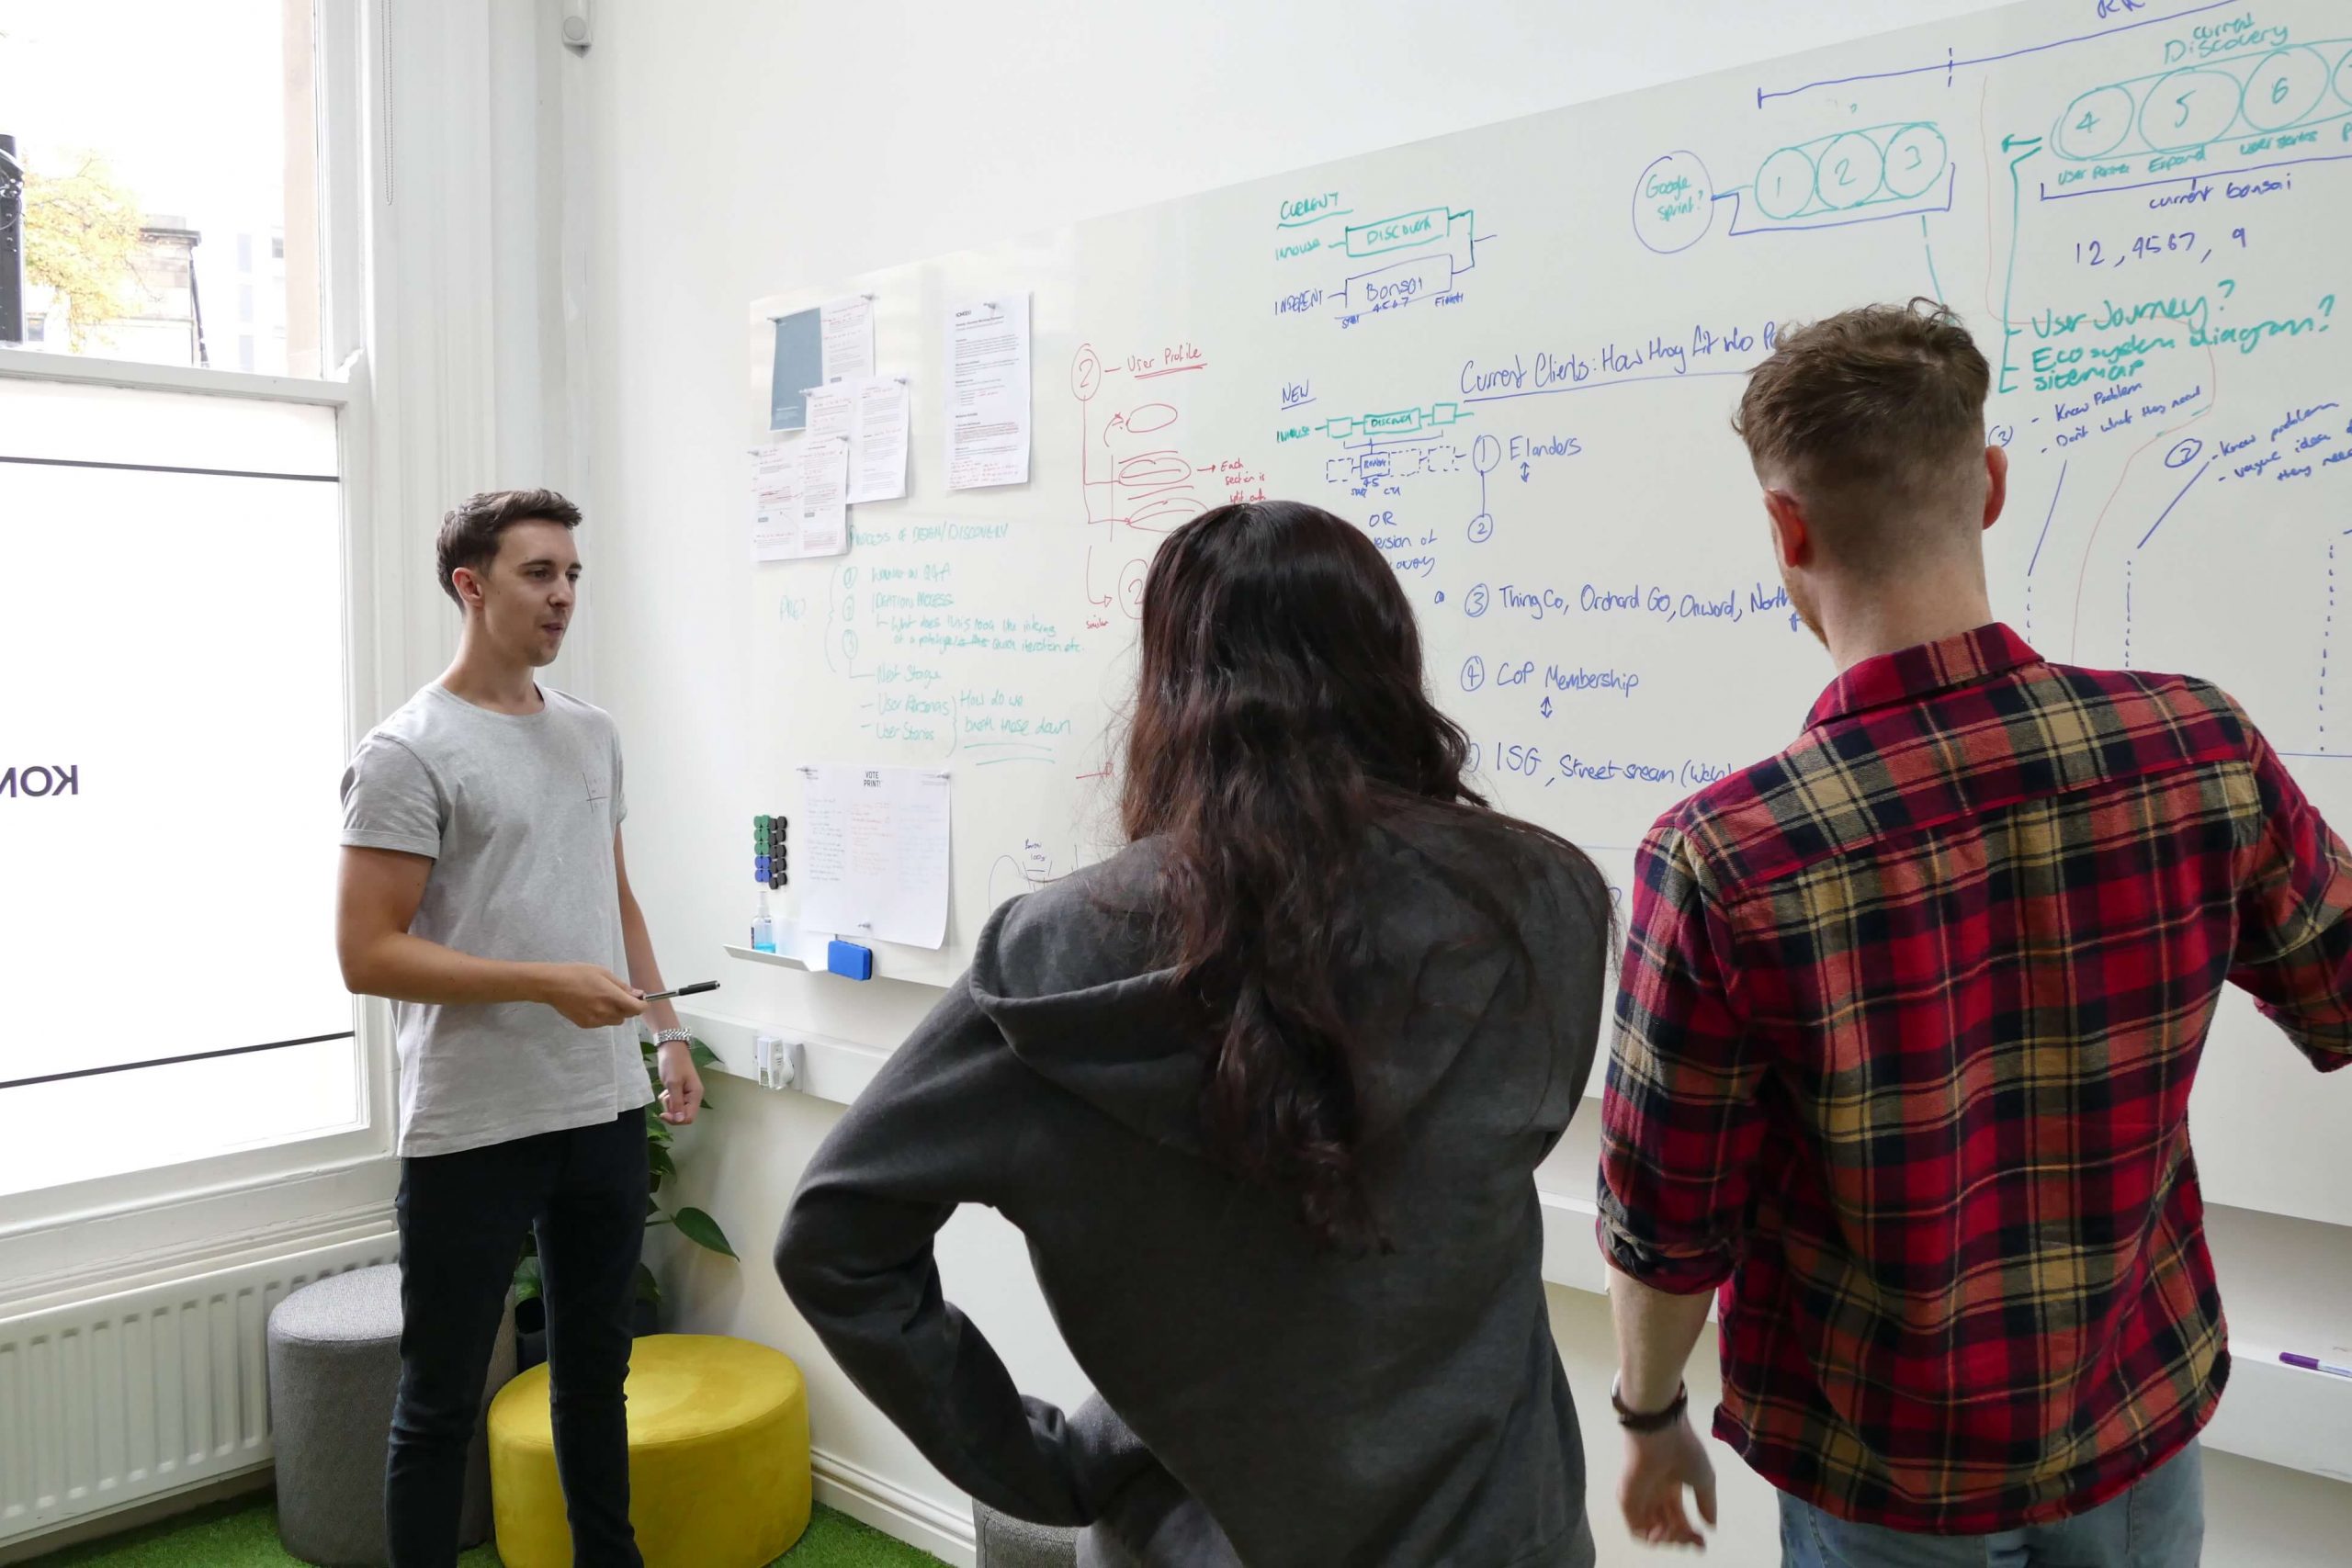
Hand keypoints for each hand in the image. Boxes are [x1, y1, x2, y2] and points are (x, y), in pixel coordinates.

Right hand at [537, 964, 647, 1028]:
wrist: (553, 985)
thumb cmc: (578, 974)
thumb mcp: (603, 973)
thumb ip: (622, 986)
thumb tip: (638, 994)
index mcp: (612, 997)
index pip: (637, 1008)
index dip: (642, 1004)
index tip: (640, 999)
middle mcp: (605, 1012)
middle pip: (628, 1015)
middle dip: (628, 1007)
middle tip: (619, 995)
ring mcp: (595, 1020)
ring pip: (615, 1021)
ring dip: (616, 1012)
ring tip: (603, 999)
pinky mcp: (586, 1025)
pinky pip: (602, 1023)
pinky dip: (603, 1016)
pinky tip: (592, 1005)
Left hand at [656, 1040, 703, 1124]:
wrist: (671, 1048)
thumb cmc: (673, 1064)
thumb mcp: (673, 1084)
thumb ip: (676, 1103)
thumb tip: (680, 1120)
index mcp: (695, 1095)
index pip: (689, 1118)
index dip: (676, 1119)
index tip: (663, 1113)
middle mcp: (693, 1097)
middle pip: (682, 1115)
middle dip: (671, 1110)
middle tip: (665, 1097)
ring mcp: (687, 1094)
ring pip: (677, 1109)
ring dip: (668, 1104)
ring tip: (665, 1091)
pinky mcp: (680, 1091)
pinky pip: (674, 1102)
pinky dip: (668, 1099)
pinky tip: (665, 1090)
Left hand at [1620, 1416, 1715, 1549]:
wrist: (1663, 1434)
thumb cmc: (1685, 1452)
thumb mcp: (1704, 1480)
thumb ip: (1707, 1504)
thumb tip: (1711, 1526)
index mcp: (1671, 1487)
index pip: (1678, 1517)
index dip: (1690, 1534)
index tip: (1703, 1544)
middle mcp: (1655, 1493)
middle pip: (1666, 1526)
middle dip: (1681, 1539)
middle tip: (1692, 1540)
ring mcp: (1640, 1496)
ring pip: (1651, 1530)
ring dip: (1667, 1540)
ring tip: (1677, 1535)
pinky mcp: (1627, 1498)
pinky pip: (1635, 1528)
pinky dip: (1650, 1538)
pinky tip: (1665, 1533)